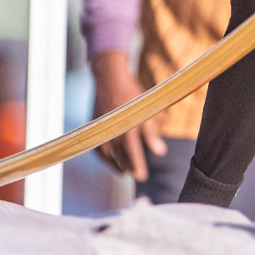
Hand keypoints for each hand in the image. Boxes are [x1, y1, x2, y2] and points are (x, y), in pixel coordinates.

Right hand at [91, 52, 165, 179]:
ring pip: (107, 155)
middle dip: (128, 167)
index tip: (142, 177)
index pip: (133, 153)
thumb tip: (161, 153)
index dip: (138, 166)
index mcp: (127, 126)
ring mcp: (100, 129)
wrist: (110, 78)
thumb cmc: (131, 94)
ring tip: (124, 170)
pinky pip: (96, 147)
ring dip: (115, 164)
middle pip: (119, 157)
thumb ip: (152, 133)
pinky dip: (103, 156)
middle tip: (135, 175)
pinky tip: (110, 159)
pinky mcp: (93, 127)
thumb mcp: (146, 110)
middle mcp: (112, 130)